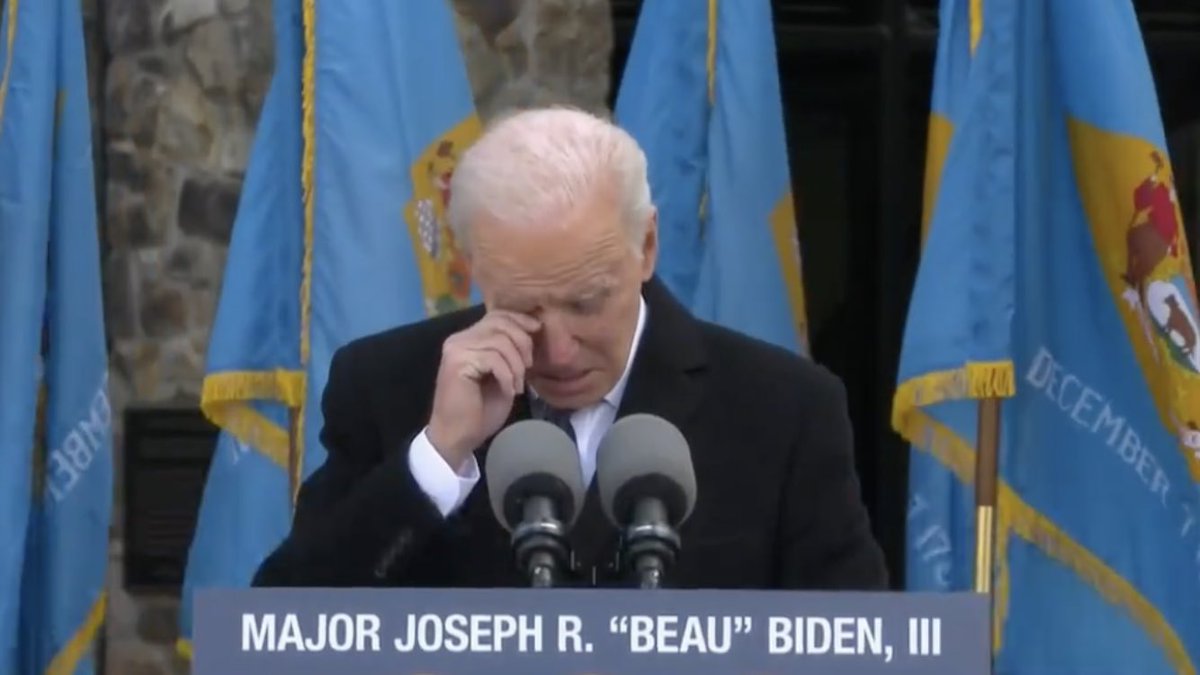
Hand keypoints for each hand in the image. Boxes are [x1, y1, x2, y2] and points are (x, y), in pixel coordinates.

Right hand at [426, 310, 539, 469]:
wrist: (458, 436)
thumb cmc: (481, 410)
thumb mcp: (503, 374)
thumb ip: (509, 350)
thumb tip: (532, 328)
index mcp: (468, 338)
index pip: (497, 315)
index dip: (520, 319)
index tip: (537, 330)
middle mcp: (459, 339)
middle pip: (500, 323)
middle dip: (523, 343)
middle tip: (527, 368)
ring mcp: (456, 349)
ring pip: (500, 341)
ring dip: (516, 366)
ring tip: (516, 385)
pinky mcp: (457, 363)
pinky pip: (494, 359)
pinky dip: (507, 376)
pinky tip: (508, 391)